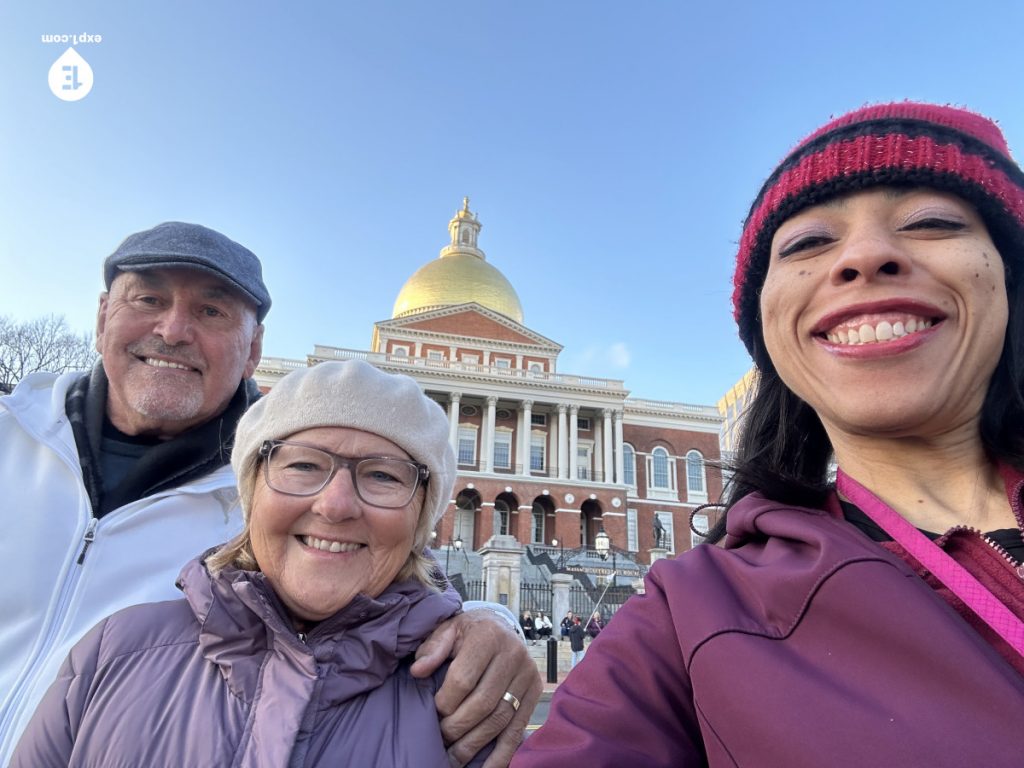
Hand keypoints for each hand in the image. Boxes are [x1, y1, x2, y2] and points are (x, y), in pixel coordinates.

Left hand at [411, 609, 541, 766]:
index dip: (445, 703)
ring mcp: (527, 675)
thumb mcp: (448, 630)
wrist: (499, 627)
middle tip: (441, 740)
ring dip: (475, 743)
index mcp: (488, 635)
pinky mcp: (535, 693)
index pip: (464, 679)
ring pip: (500, 719)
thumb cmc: (467, 633)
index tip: (434, 713)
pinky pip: (518, 729)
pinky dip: (502, 754)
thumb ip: (432, 648)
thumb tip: (418, 671)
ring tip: (454, 757)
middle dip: (458, 727)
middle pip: (483, 703)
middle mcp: (513, 654)